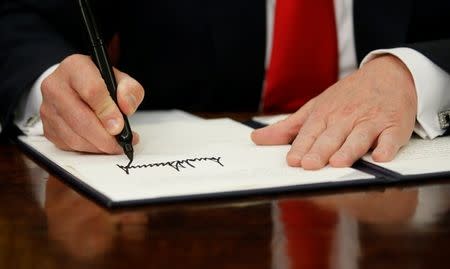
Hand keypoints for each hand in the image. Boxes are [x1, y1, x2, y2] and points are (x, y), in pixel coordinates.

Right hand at [40, 54, 143, 153]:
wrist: (76, 86)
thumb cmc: (99, 82)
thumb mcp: (120, 79)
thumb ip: (129, 90)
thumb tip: (127, 108)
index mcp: (75, 67)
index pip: (92, 91)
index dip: (108, 112)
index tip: (120, 126)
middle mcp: (56, 86)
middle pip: (80, 119)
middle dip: (105, 137)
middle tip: (121, 142)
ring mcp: (48, 108)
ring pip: (74, 137)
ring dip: (98, 146)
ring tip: (115, 144)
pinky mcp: (47, 127)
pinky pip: (69, 145)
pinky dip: (89, 149)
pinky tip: (101, 144)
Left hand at [252, 55, 416, 169]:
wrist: (388, 75)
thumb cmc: (347, 97)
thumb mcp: (315, 107)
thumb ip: (287, 127)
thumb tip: (256, 138)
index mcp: (325, 114)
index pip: (310, 133)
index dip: (301, 147)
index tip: (293, 161)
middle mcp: (346, 118)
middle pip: (332, 137)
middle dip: (320, 150)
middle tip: (310, 165)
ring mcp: (371, 121)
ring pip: (359, 137)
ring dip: (349, 150)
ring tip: (339, 163)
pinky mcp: (394, 125)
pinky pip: (391, 138)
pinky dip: (387, 147)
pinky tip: (381, 157)